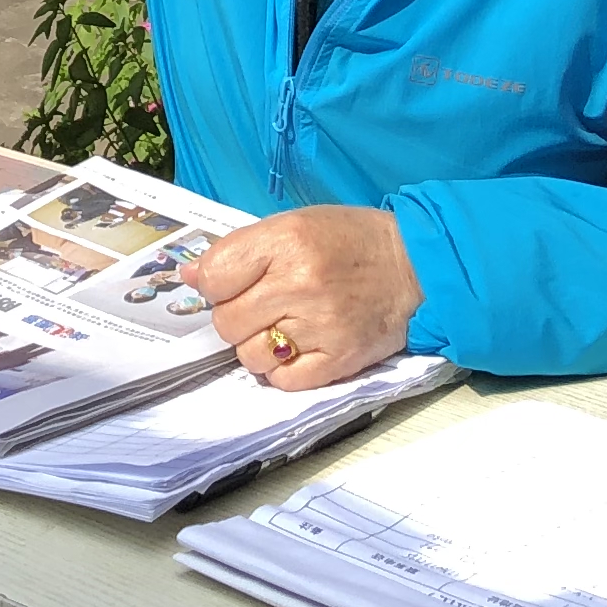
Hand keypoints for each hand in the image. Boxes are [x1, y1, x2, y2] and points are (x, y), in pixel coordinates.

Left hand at [192, 206, 422, 391]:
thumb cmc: (350, 241)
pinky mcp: (340, 360)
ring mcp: (321, 326)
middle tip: (262, 306)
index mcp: (287, 241)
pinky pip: (283, 381)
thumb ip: (240, 249)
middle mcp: (301, 284)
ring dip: (257, 346)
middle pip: (227, 322)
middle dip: (236, 316)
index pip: (214, 277)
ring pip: (250, 357)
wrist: (416, 266)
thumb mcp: (294, 224)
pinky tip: (298, 347)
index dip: (216, 283)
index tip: (232, 283)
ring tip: (283, 326)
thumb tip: (190, 276)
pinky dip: (282, 370)